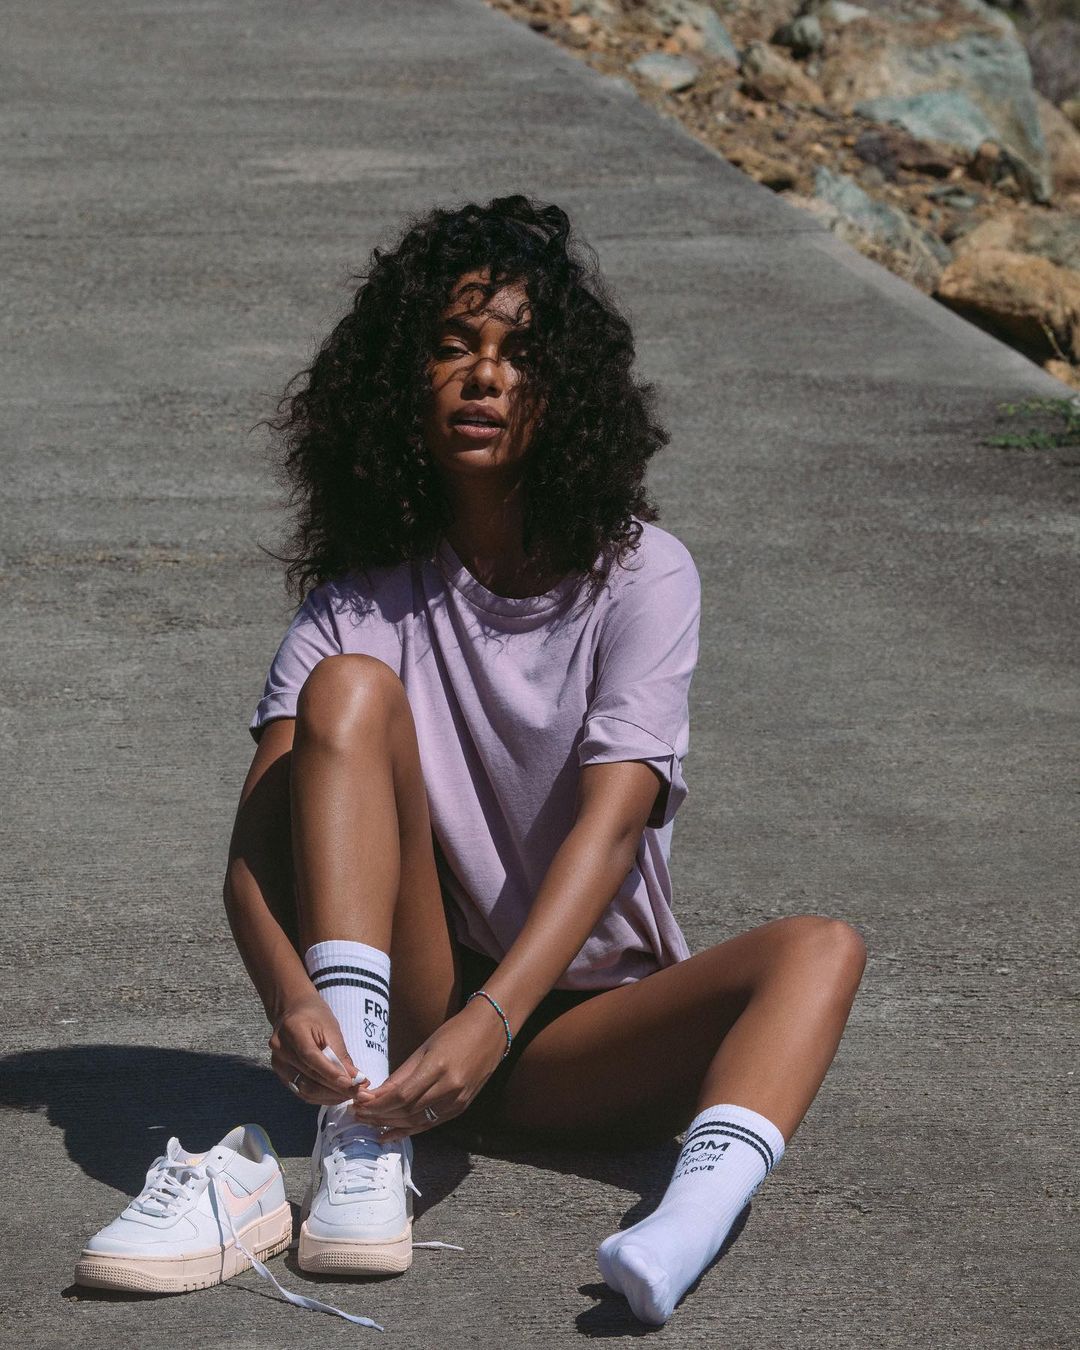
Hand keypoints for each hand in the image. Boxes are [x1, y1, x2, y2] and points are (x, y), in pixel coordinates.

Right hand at [269, 993, 368, 1104]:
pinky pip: (301, 1092)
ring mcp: (278, 1064)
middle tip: (360, 1093)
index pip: (310, 1057)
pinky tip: (337, 1095)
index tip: (351, 1083)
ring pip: (305, 1090)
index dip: (331, 1073)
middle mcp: (280, 1050)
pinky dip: (321, 1097)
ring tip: (351, 1094)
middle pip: (309, 1077)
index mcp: (292, 1030)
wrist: (293, 1012)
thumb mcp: (331, 1028)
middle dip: (336, 1089)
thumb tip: (356, 1079)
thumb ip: (340, 1054)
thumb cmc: (314, 1016)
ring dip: (330, 1096)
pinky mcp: (281, 1075)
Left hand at [350, 999, 507, 1140]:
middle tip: (357, 1114)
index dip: (378, 1104)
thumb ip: (402, 1074)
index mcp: (438, 1067)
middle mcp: (450, 1088)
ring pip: (417, 1121)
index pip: (402, 1095)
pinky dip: (409, 1130)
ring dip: (391, 1124)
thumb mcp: (425, 1048)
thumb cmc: (456, 1032)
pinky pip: (431, 1124)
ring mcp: (458, 1100)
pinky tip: (390, 1133)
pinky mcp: (461, 1107)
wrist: (492, 1031)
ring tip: (369, 1124)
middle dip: (379, 1115)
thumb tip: (376, 1093)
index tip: (359, 1103)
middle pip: (408, 1111)